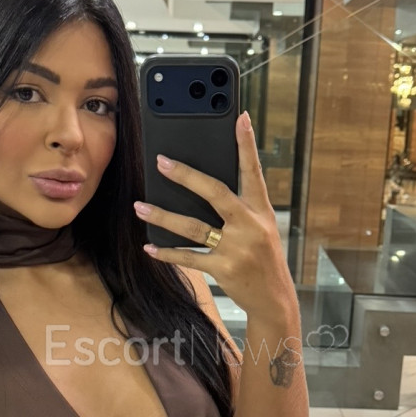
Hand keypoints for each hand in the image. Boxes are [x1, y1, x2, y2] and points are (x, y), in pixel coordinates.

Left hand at [134, 111, 294, 319]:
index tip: (240, 118)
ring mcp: (237, 248)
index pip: (253, 171)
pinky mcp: (224, 269)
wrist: (274, 298)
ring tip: (140, 207)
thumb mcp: (260, 228)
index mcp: (260, 210)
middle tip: (161, 162)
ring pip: (194, 227)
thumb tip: (203, 185)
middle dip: (186, 176)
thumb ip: (239, 207)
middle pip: (215, 193)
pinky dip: (167, 252)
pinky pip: (190, 257)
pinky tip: (150, 246)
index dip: (247, 144)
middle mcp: (250, 225)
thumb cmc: (262, 257)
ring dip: (163, 216)